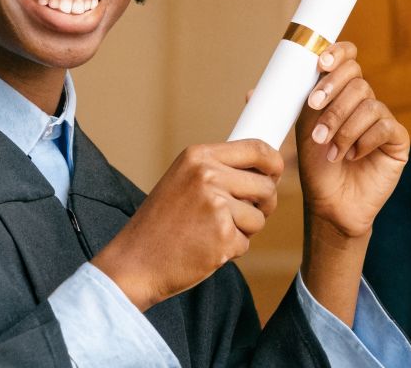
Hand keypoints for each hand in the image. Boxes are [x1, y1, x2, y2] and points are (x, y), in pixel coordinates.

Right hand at [92, 140, 283, 310]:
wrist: (134, 261)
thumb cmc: (162, 223)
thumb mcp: (184, 181)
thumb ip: (219, 170)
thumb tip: (266, 169)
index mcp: (198, 156)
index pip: (256, 149)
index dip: (274, 163)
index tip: (276, 173)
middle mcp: (208, 175)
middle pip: (266, 185)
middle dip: (263, 203)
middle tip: (241, 215)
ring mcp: (216, 205)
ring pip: (259, 217)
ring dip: (244, 230)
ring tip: (211, 232)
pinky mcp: (223, 235)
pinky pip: (247, 242)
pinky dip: (231, 249)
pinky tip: (206, 248)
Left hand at [296, 41, 409, 237]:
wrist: (329, 205)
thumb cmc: (315, 168)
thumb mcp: (298, 131)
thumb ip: (284, 108)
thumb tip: (252, 93)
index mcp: (342, 93)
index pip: (349, 58)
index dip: (338, 53)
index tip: (320, 64)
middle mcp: (365, 102)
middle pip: (357, 80)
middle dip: (333, 94)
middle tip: (314, 111)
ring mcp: (383, 120)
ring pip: (369, 104)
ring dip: (343, 126)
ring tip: (329, 149)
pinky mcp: (397, 140)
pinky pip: (385, 127)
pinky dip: (364, 141)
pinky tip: (352, 156)